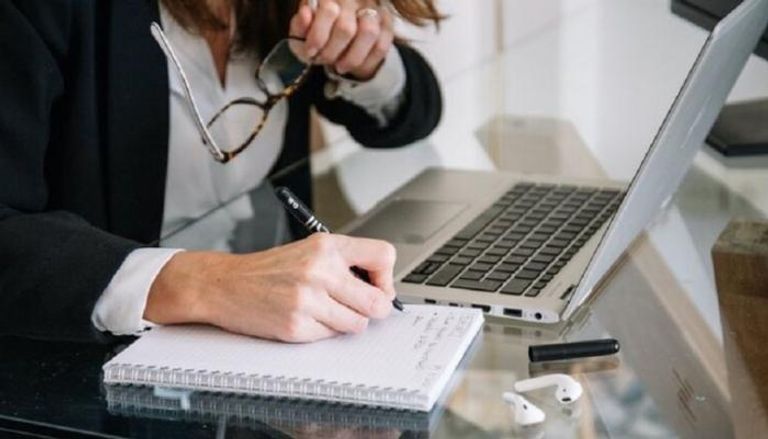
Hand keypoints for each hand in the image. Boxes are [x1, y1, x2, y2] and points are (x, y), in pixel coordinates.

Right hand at [144, 234, 396, 342]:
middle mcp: (320, 269)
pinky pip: (331, 336)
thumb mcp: (310, 251)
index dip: (386, 277)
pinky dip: (323, 331)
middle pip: (378, 301)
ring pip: (358, 324)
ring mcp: (308, 299)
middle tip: (360, 307)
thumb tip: (382, 289)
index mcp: (327, 246)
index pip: (384, 256)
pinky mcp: (297, 325)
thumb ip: (345, 263)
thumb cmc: (270, 269)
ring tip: (327, 311)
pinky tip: (306, 317)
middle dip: (373, 309)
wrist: (225, 284)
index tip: (377, 285)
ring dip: (347, 322)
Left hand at [290, 0, 394, 79]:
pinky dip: (366, 62)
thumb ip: (299, 25)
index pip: (329, 10)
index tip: (311, 52)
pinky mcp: (386, 23)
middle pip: (346, 28)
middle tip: (323, 61)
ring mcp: (373, 9)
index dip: (318, 36)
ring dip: (351, 58)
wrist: (338, 33)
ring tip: (340, 66)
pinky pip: (382, 45)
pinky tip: (354, 67)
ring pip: (369, 33)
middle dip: (332, 52)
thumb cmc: (317, 31)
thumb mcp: (302, 31)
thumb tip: (305, 14)